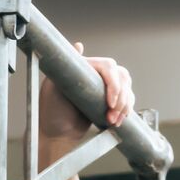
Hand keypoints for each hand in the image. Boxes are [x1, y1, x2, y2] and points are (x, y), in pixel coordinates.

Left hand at [39, 43, 133, 163]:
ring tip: (113, 121)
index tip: (111, 103)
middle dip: (122, 97)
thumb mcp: (52, 87)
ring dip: (125, 105)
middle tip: (113, 115)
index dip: (114, 84)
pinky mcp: (109, 101)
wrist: (57, 134)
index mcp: (84, 67)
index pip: (108, 66)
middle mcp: (96, 75)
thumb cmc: (51, 111)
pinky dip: (126, 110)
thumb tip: (78, 46)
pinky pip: (127, 100)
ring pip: (127, 89)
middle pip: (122, 76)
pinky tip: (119, 120)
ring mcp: (104, 88)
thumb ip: (64, 68)